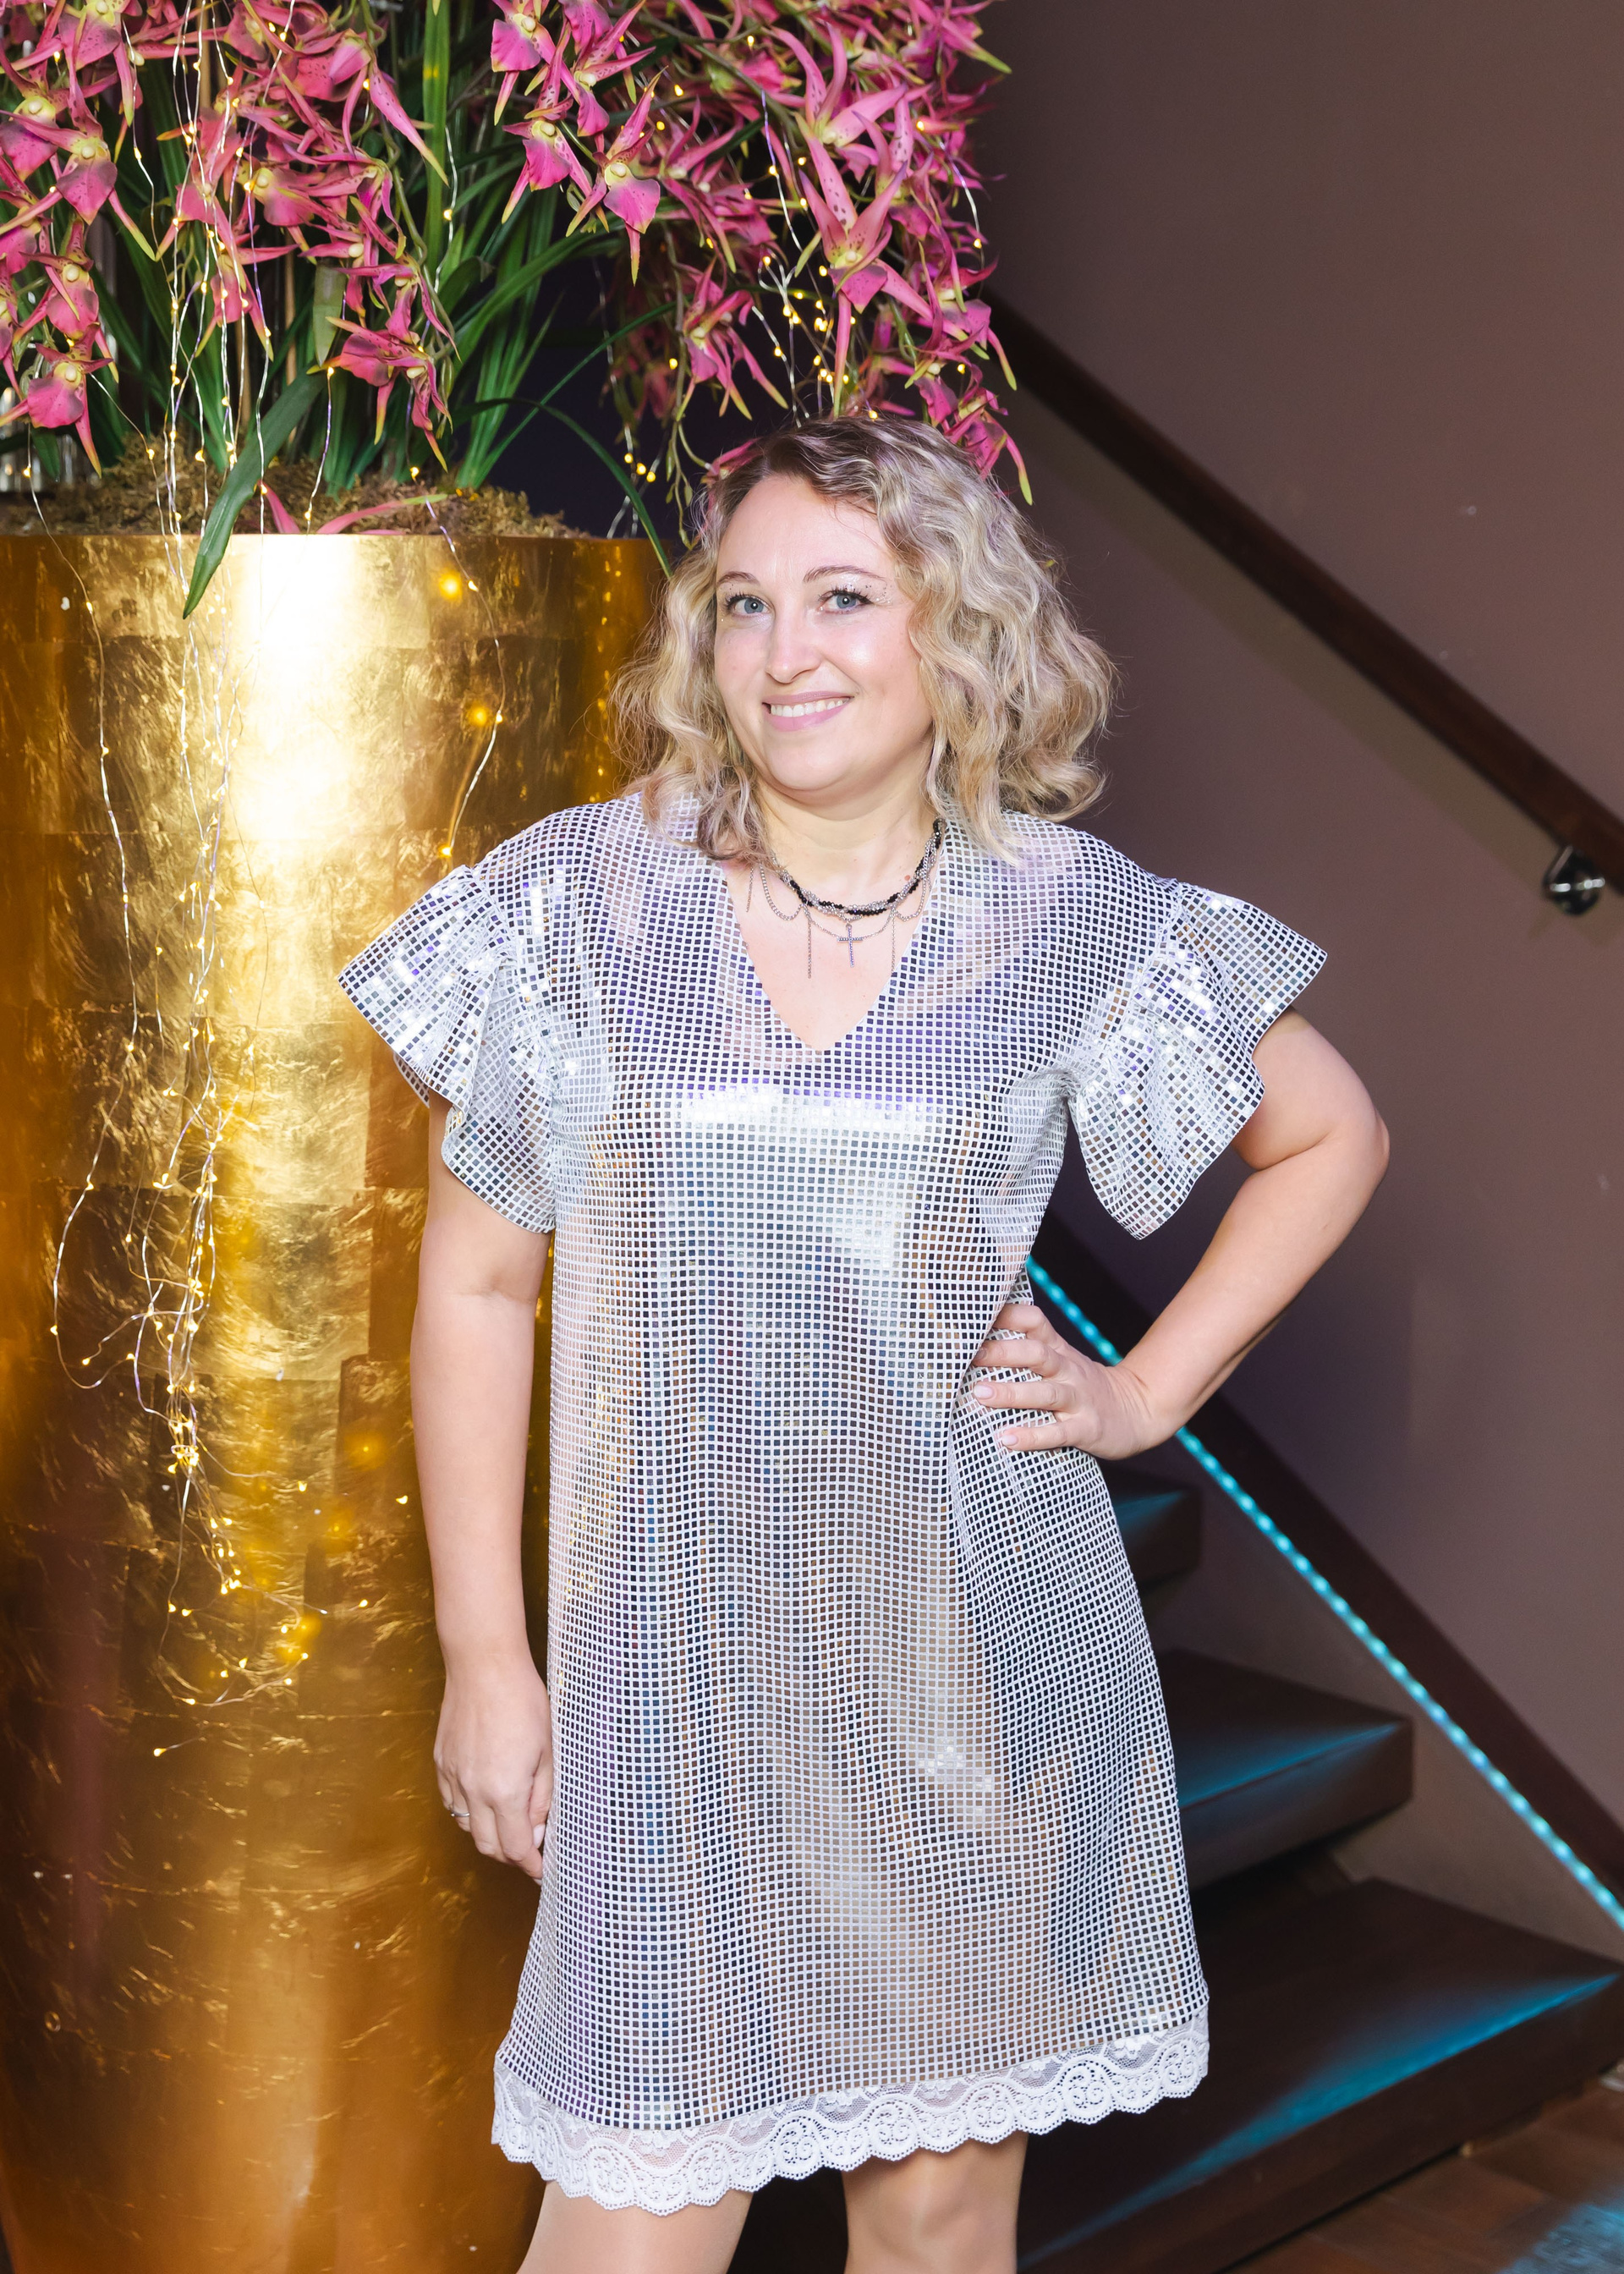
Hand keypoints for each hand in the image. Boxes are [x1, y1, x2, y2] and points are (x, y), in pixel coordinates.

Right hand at [435, 1658, 552, 1880]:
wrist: (484, 1665)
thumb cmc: (523, 1700)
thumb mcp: (547, 1750)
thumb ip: (542, 1796)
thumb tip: (538, 1830)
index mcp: (504, 1791)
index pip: (516, 1847)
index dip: (531, 1864)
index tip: (541, 1871)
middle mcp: (473, 1791)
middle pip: (488, 1846)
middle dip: (510, 1855)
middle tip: (529, 1849)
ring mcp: (453, 1777)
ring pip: (466, 1826)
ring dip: (488, 1834)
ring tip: (508, 1824)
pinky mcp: (441, 1762)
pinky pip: (452, 1803)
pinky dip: (468, 1812)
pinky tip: (484, 1801)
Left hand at [969, 1301, 1166, 1461]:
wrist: (1138, 1410)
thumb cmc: (1084, 1385)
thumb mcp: (1062, 1359)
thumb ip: (1028, 1348)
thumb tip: (978, 1342)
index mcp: (1058, 1350)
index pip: (1035, 1321)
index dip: (1007, 1315)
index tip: (975, 1318)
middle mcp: (1068, 1370)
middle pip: (1037, 1355)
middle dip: (1003, 1353)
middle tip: (970, 1357)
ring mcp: (1078, 1399)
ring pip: (1045, 1393)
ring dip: (1011, 1393)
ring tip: (980, 1394)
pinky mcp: (1085, 1428)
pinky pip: (1058, 1432)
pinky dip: (1032, 1436)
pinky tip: (1006, 1439)